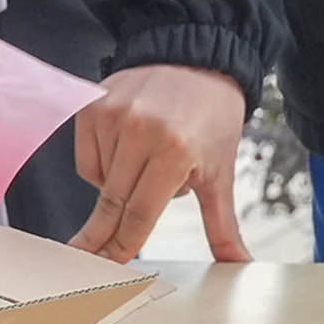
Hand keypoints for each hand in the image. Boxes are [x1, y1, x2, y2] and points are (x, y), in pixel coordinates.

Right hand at [68, 64, 253, 263]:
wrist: (199, 57)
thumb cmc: (212, 118)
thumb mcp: (221, 172)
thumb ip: (222, 225)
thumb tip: (240, 264)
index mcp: (174, 151)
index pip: (139, 214)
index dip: (122, 245)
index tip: (108, 266)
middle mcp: (139, 131)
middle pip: (111, 202)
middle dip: (99, 235)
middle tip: (83, 257)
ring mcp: (112, 115)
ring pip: (98, 181)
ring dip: (116, 188)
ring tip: (147, 165)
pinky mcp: (92, 105)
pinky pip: (85, 158)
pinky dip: (102, 166)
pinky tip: (126, 152)